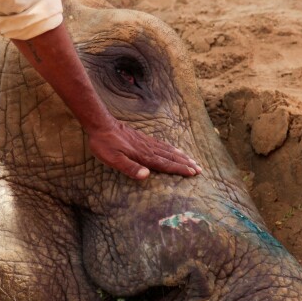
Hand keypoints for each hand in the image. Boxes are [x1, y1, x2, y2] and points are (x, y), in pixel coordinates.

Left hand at [87, 119, 201, 179]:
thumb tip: (146, 175)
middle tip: (200, 169)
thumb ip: (129, 168)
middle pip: (171, 157)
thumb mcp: (113, 159)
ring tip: (193, 160)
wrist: (101, 124)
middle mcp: (148, 149)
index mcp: (143, 156)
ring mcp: (146, 142)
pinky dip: (172, 148)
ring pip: (168, 150)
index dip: (179, 169)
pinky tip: (175, 149)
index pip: (165, 164)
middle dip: (186, 164)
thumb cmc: (105, 144)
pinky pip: (162, 144)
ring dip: (182, 156)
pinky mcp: (143, 138)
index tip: (193, 173)